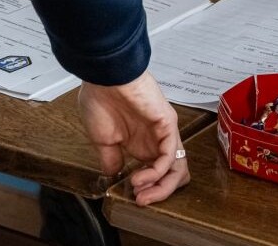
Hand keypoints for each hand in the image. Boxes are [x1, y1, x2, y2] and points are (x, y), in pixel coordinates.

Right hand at [79, 72, 189, 204]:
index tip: (132, 198)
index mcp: (141, 142)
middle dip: (159, 193)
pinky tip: (140, 178)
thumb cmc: (100, 99)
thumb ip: (111, 159)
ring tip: (141, 195)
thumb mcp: (103, 139)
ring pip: (176, 167)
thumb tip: (113, 175)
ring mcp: (164, 132)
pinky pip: (170, 155)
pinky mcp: (168, 124)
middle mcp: (156, 139)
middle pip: (173, 173)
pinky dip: (157, 172)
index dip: (149, 189)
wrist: (104, 76)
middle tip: (140, 201)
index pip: (158, 173)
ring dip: (160, 187)